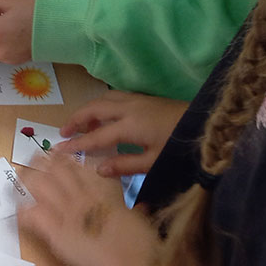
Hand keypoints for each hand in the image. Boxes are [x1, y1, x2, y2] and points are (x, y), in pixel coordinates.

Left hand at [19, 150, 158, 265]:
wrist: (128, 255)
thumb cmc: (138, 238)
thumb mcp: (136, 214)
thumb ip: (134, 208)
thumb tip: (142, 208)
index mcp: (100, 187)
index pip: (77, 165)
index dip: (64, 157)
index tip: (57, 155)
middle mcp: (80, 192)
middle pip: (55, 168)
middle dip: (41, 160)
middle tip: (33, 159)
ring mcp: (66, 209)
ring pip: (39, 184)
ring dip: (27, 178)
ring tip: (19, 177)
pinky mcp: (55, 229)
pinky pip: (33, 214)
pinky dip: (23, 211)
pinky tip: (18, 209)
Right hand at [59, 91, 189, 177]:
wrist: (206, 125)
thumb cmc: (180, 147)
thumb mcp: (154, 162)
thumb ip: (125, 165)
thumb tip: (98, 169)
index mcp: (129, 125)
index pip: (96, 136)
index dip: (76, 144)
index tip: (59, 150)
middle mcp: (129, 108)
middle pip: (94, 108)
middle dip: (76, 119)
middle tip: (64, 132)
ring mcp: (137, 100)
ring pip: (104, 99)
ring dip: (89, 109)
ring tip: (82, 124)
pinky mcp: (145, 99)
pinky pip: (115, 97)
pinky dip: (102, 104)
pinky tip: (105, 115)